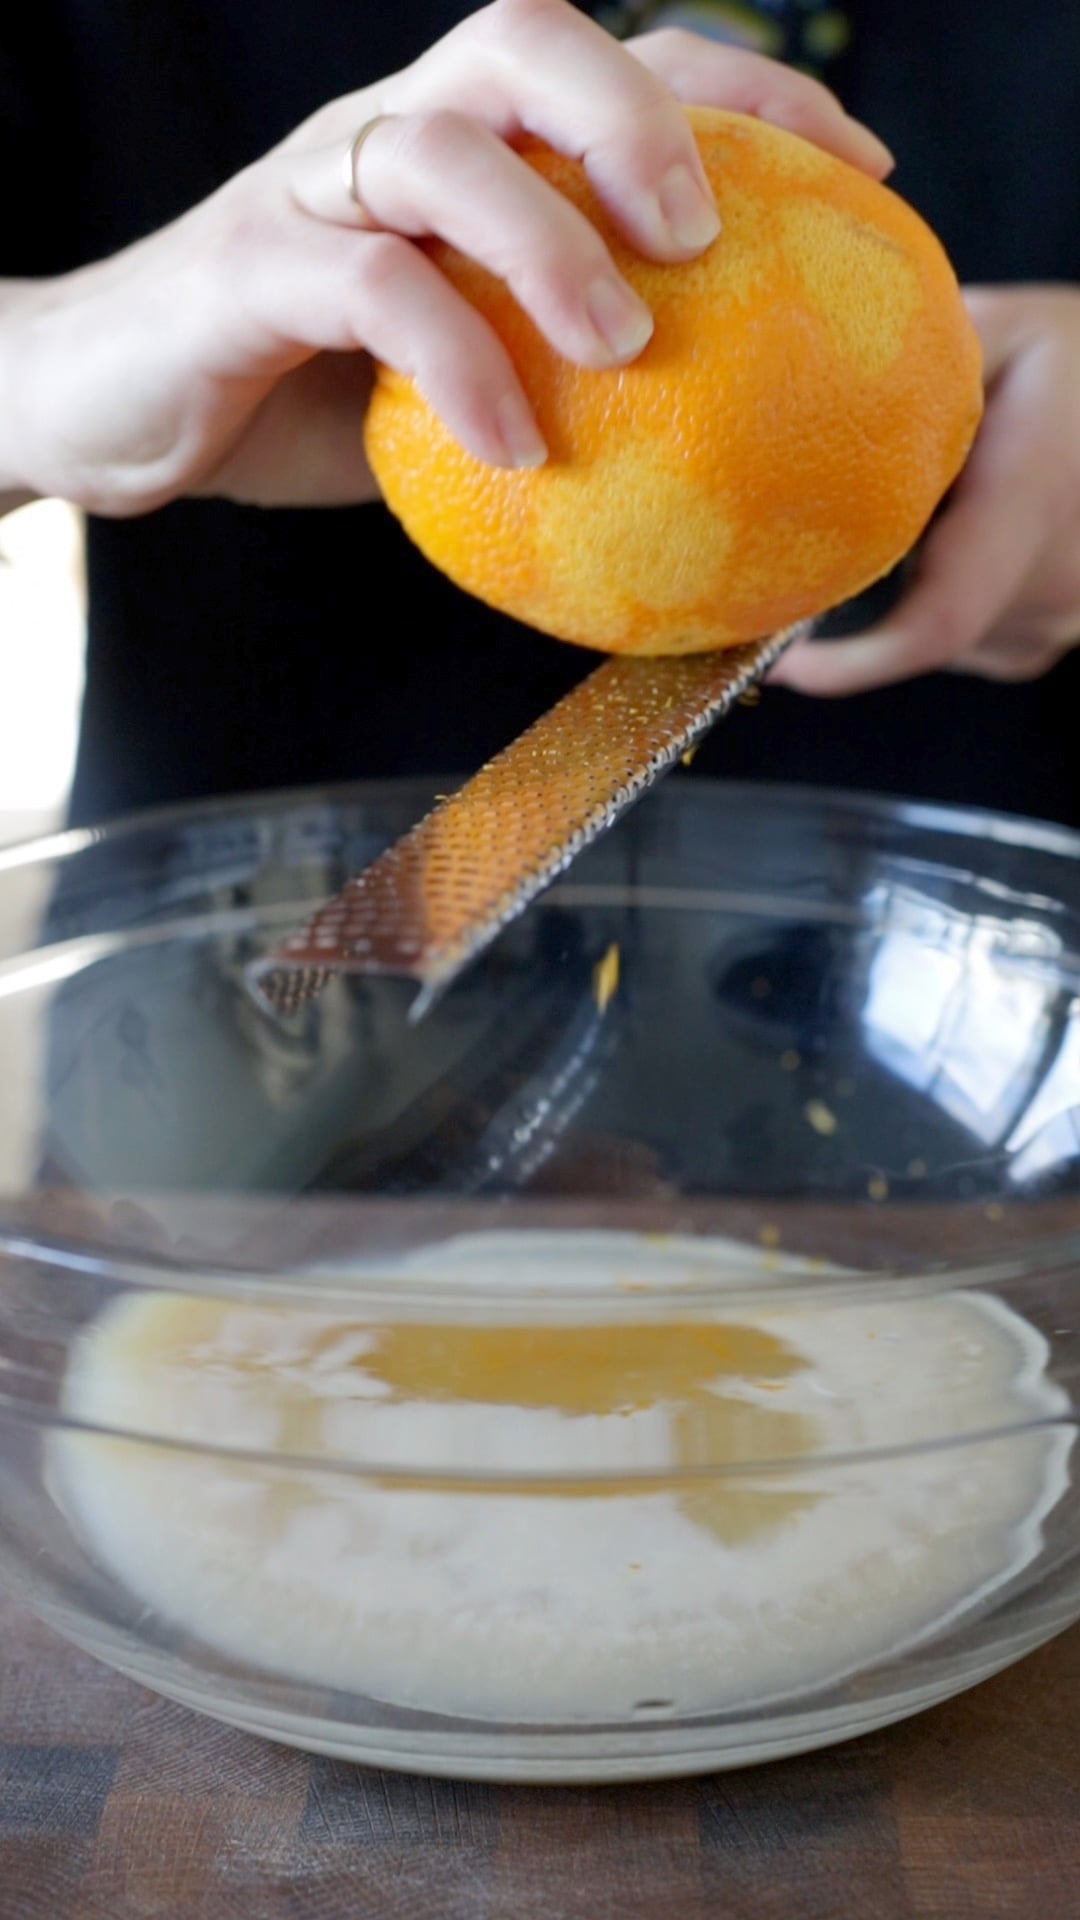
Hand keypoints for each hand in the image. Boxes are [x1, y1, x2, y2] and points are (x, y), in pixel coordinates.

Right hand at [0, 0, 889, 517]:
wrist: (114, 409)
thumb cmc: (301, 397)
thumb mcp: (455, 385)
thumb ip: (556, 384)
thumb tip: (721, 466)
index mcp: (459, 140)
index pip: (619, 64)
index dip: (748, 89)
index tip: (860, 171)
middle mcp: (391, 132)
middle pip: (525, 38)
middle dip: (642, 113)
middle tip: (710, 232)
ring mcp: (314, 190)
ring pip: (443, 145)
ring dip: (550, 237)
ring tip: (625, 341)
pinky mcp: (250, 267)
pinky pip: (368, 290)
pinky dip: (457, 363)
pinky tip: (517, 447)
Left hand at [770, 285, 1079, 692]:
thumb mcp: (1004, 330)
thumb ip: (922, 361)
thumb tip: (816, 378)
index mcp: (1033, 507)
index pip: (938, 621)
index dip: (856, 664)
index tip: (786, 664)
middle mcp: (1057, 583)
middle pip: (924, 632)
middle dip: (862, 606)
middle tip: (812, 558)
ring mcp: (1066, 619)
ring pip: (948, 638)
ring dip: (907, 594)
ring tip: (912, 518)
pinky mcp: (1058, 634)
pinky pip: (977, 640)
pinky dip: (944, 602)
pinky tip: (951, 542)